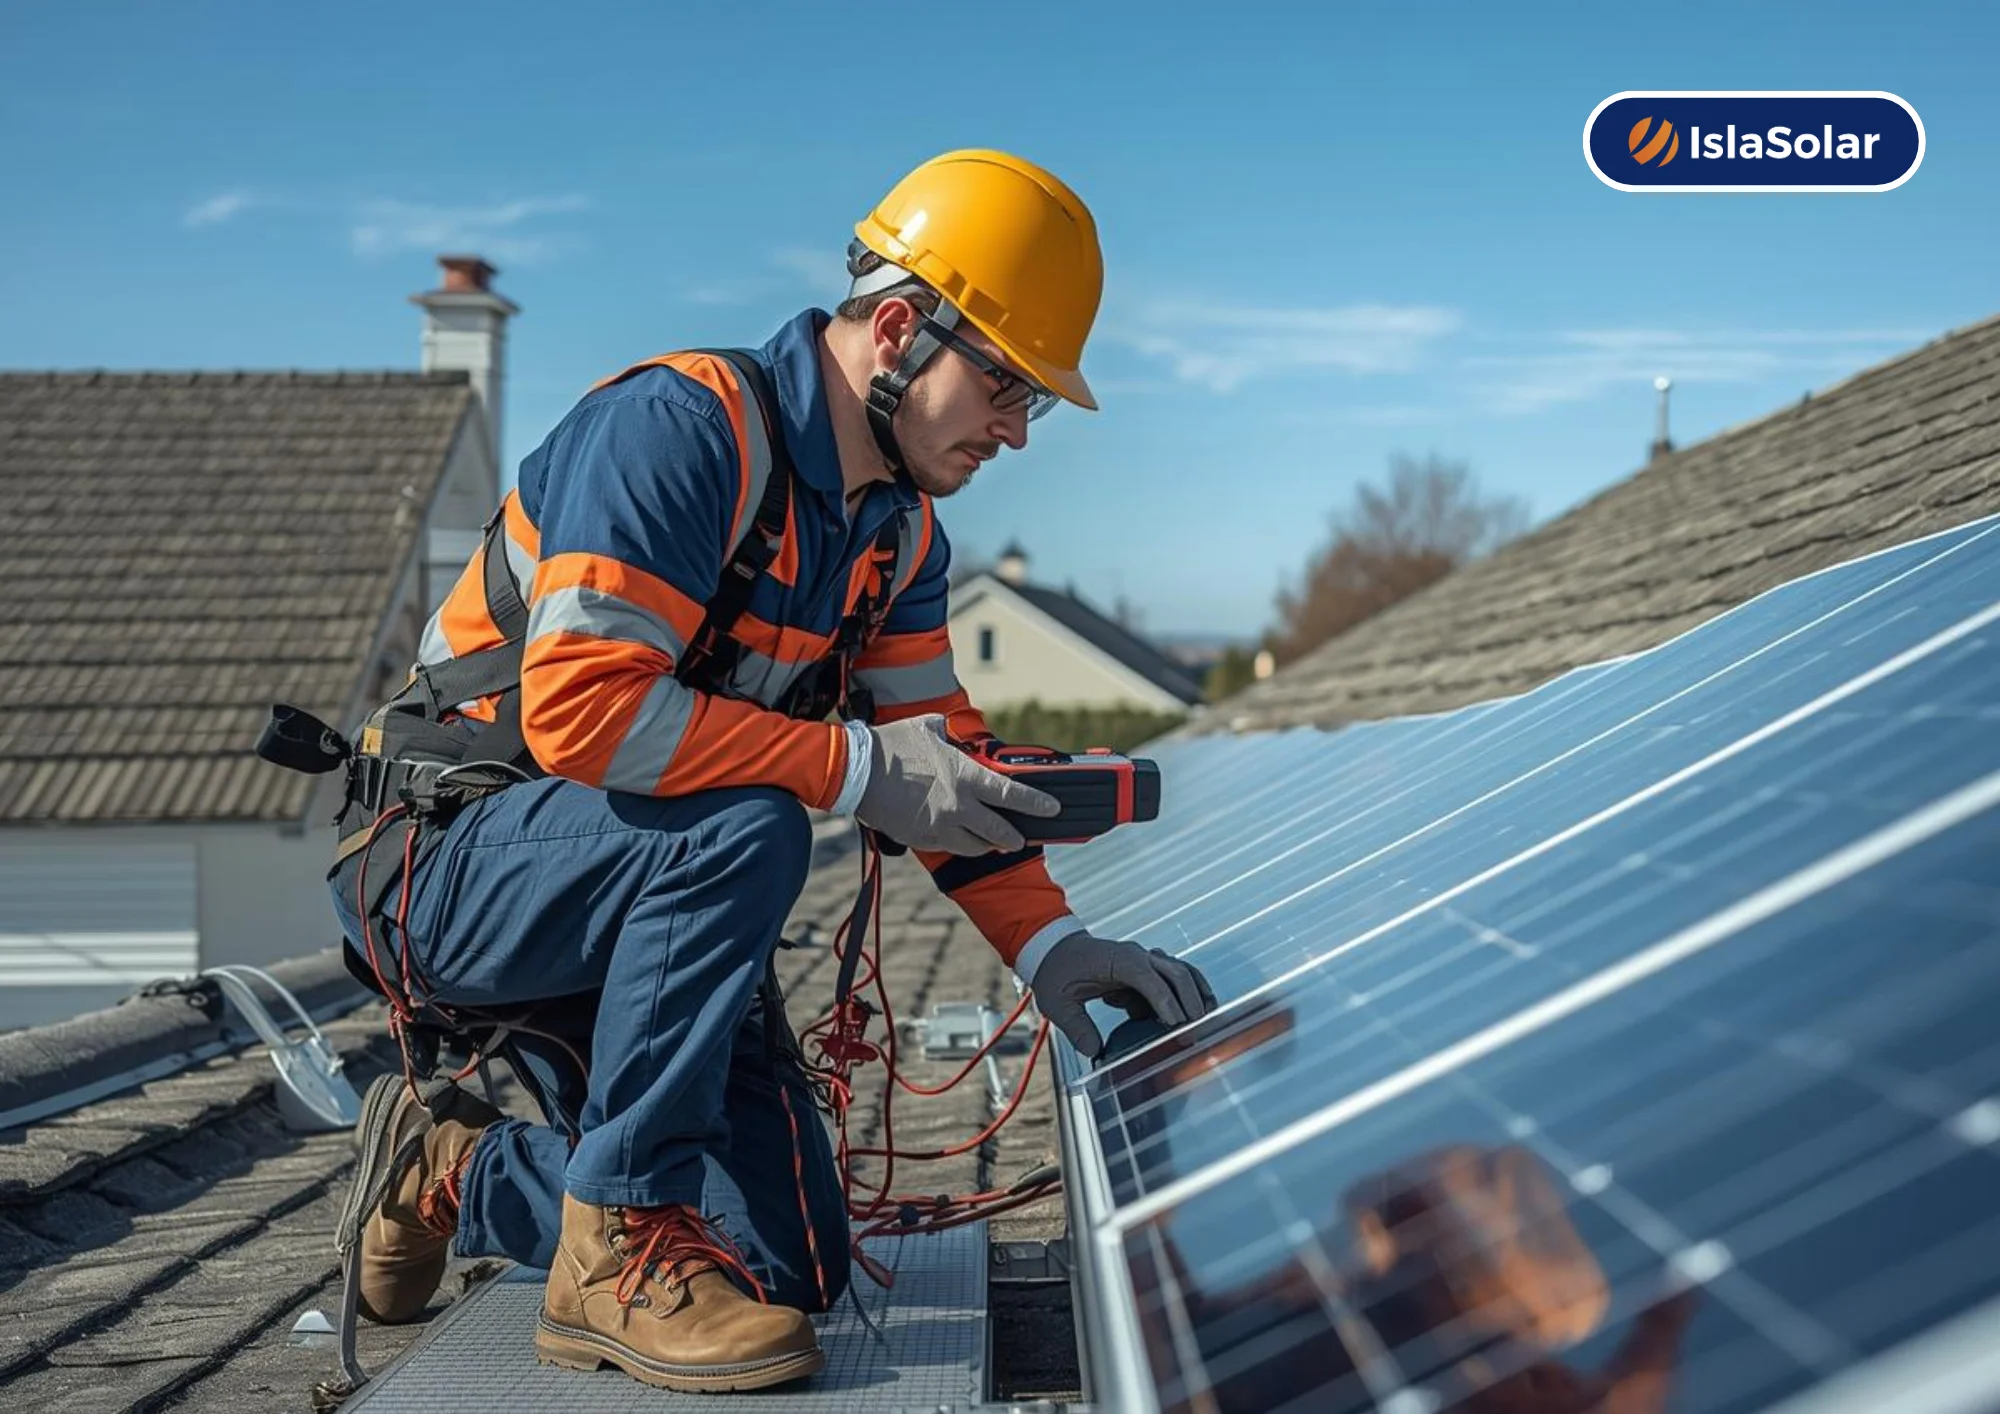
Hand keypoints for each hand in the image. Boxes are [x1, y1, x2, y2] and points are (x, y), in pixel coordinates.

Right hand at [855, 714, 1060, 854]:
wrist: (857, 772)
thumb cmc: (892, 746)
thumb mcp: (927, 728)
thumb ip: (948, 734)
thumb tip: (952, 734)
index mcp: (966, 777)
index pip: (1012, 795)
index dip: (1036, 804)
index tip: (1052, 810)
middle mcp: (960, 806)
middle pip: (1000, 832)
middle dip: (1014, 837)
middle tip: (1019, 838)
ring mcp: (941, 827)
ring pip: (976, 846)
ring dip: (986, 844)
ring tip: (990, 842)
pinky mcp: (923, 839)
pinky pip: (949, 847)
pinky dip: (958, 844)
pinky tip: (958, 838)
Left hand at [1030, 931, 1217, 1059]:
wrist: (1055, 950)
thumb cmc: (1056, 971)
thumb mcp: (1058, 1002)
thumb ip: (1077, 1028)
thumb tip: (1094, 1052)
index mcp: (1115, 959)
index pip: (1147, 977)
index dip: (1164, 999)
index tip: (1175, 1022)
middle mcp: (1136, 956)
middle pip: (1173, 971)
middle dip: (1189, 998)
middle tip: (1195, 1027)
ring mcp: (1144, 961)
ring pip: (1180, 972)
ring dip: (1196, 992)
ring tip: (1207, 1017)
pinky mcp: (1146, 971)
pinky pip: (1172, 980)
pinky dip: (1187, 994)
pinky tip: (1193, 1014)